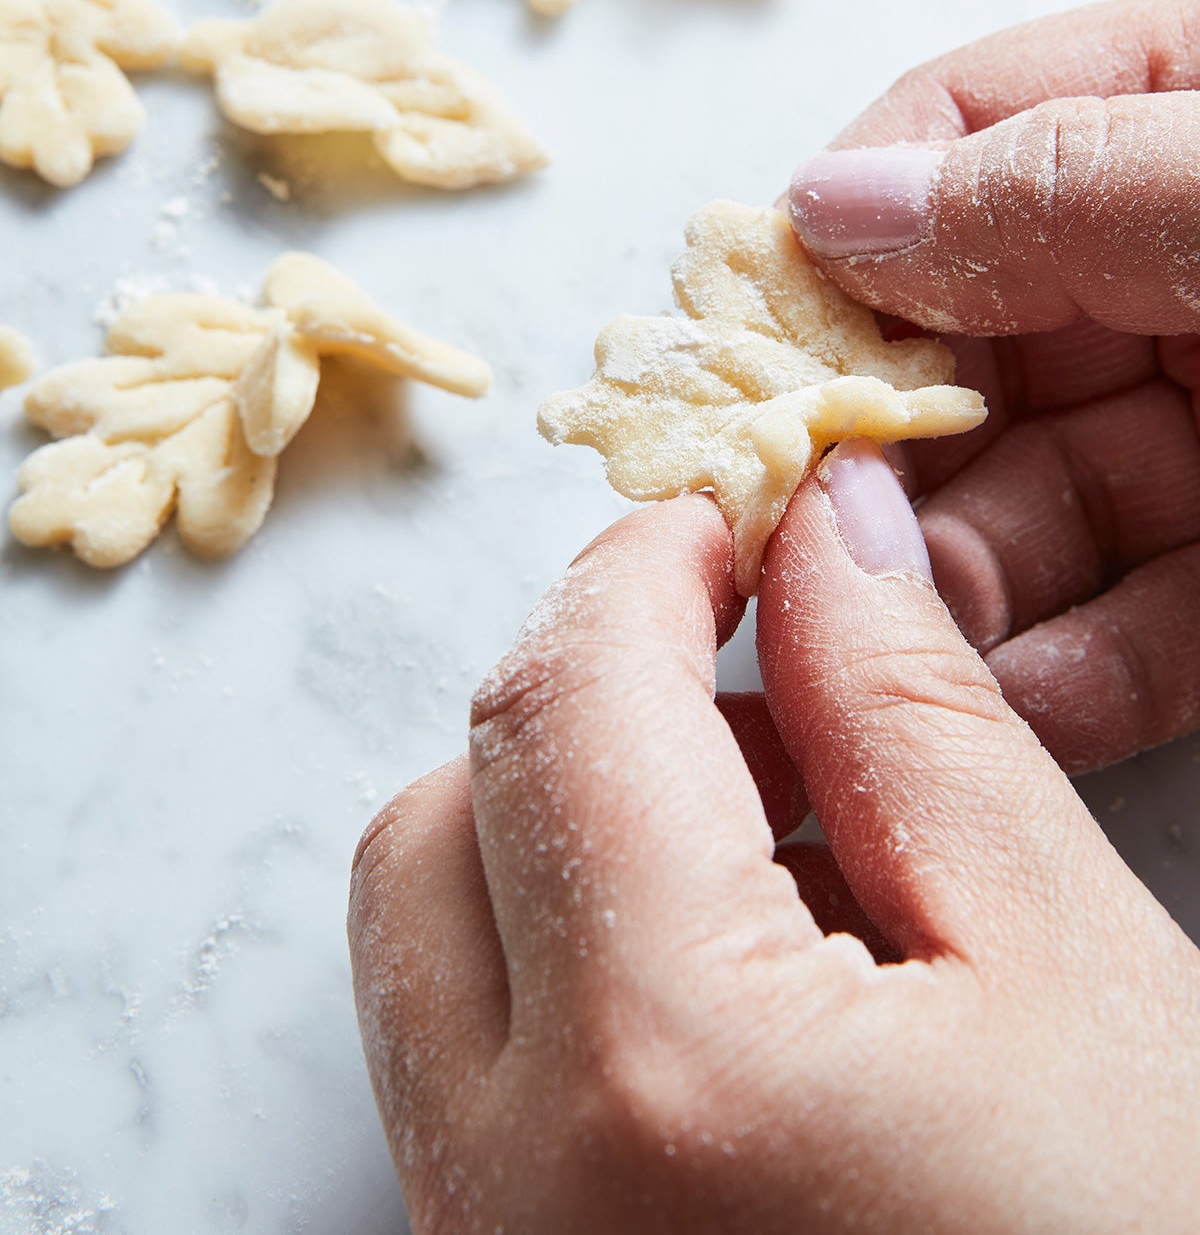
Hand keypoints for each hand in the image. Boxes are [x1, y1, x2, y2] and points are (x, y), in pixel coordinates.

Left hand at [349, 464, 1199, 1232]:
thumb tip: (829, 531)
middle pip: (446, 816)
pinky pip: (475, 1072)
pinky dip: (574, 965)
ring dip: (574, 832)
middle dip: (587, 702)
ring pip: (435, 945)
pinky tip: (750, 974)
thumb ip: (917, 718)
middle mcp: (515, 1189)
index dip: (641, 568)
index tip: (726, 520)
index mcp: (664, 1074)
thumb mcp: (1068, 971)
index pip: (564, 703)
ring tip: (789, 843)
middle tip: (764, 688)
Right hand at [787, 0, 1199, 773]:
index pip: (961, 139)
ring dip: (944, 583)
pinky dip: (1071, 672)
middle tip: (782, 539)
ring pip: (1041, 497)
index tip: (752, 350)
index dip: (844, 238)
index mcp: (1178, 113)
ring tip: (860, 659)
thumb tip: (820, 205)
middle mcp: (1179, 256)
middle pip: (975, 342)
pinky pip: (1149, 616)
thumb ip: (1058, 186)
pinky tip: (992, 714)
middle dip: (879, 447)